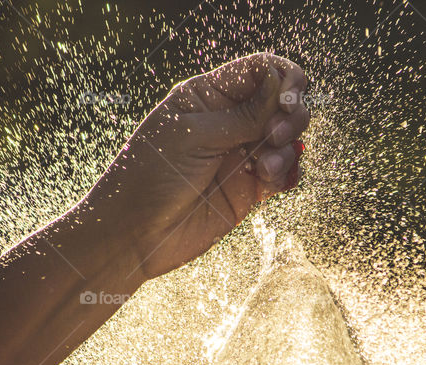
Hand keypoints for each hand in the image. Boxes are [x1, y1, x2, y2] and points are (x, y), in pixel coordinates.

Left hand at [91, 52, 309, 279]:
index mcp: (208, 96)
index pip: (259, 70)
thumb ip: (244, 114)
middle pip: (281, 102)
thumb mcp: (195, 136)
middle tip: (275, 136)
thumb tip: (284, 84)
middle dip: (290, 116)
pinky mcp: (249, 188)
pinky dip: (286, 174)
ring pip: (287, 139)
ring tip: (264, 169)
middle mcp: (228, 121)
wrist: (134, 234)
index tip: (288, 99)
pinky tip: (269, 182)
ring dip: (286, 150)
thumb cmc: (150, 176)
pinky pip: (284, 173)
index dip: (284, 78)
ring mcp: (240, 155)